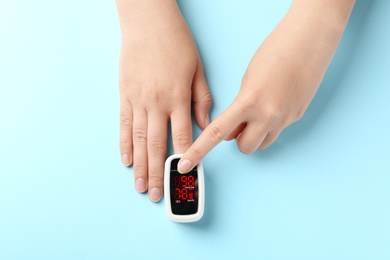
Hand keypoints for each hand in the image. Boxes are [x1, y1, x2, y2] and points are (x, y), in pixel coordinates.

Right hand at [116, 0, 210, 200]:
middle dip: (158, 173)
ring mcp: (137, 100)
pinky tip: (126, 160)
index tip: (185, 178)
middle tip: (156, 193)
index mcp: (177, 97)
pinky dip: (124, 144)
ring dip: (140, 165)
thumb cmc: (176, 44)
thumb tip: (204, 126)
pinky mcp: (124, 95)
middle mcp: (156, 102)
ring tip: (139, 185)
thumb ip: (201, 100)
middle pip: (157, 145)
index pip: (182, 136)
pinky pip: (123, 124)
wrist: (148, 22)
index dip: (185, 159)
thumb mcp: (197, 70)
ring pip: (139, 140)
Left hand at [178, 0, 354, 172]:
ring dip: (255, 135)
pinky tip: (276, 103)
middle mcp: (267, 115)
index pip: (217, 133)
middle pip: (244, 147)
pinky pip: (278, 131)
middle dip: (238, 139)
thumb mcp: (247, 79)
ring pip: (262, 144)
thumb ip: (239, 107)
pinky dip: (271, 124)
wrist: (309, 41)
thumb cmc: (275, 51)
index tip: (185, 163)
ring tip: (259, 113)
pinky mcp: (298, 117)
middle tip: (240, 123)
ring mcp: (285, 118)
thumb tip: (235, 129)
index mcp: (248, 101)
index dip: (198, 150)